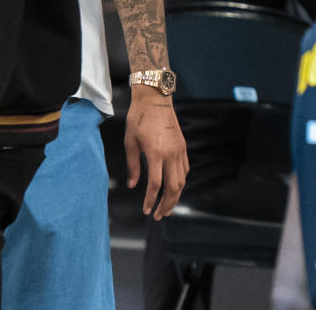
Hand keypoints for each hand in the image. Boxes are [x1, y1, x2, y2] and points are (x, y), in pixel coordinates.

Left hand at [124, 85, 187, 219]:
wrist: (154, 99)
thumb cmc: (137, 118)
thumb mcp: (130, 141)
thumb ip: (132, 165)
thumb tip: (132, 185)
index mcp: (156, 153)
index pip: (155, 185)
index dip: (151, 200)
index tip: (146, 210)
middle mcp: (171, 154)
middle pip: (173, 188)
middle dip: (167, 205)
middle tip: (159, 216)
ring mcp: (179, 151)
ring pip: (182, 181)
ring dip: (175, 197)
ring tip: (167, 207)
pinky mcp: (183, 147)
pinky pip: (184, 170)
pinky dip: (180, 182)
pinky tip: (174, 188)